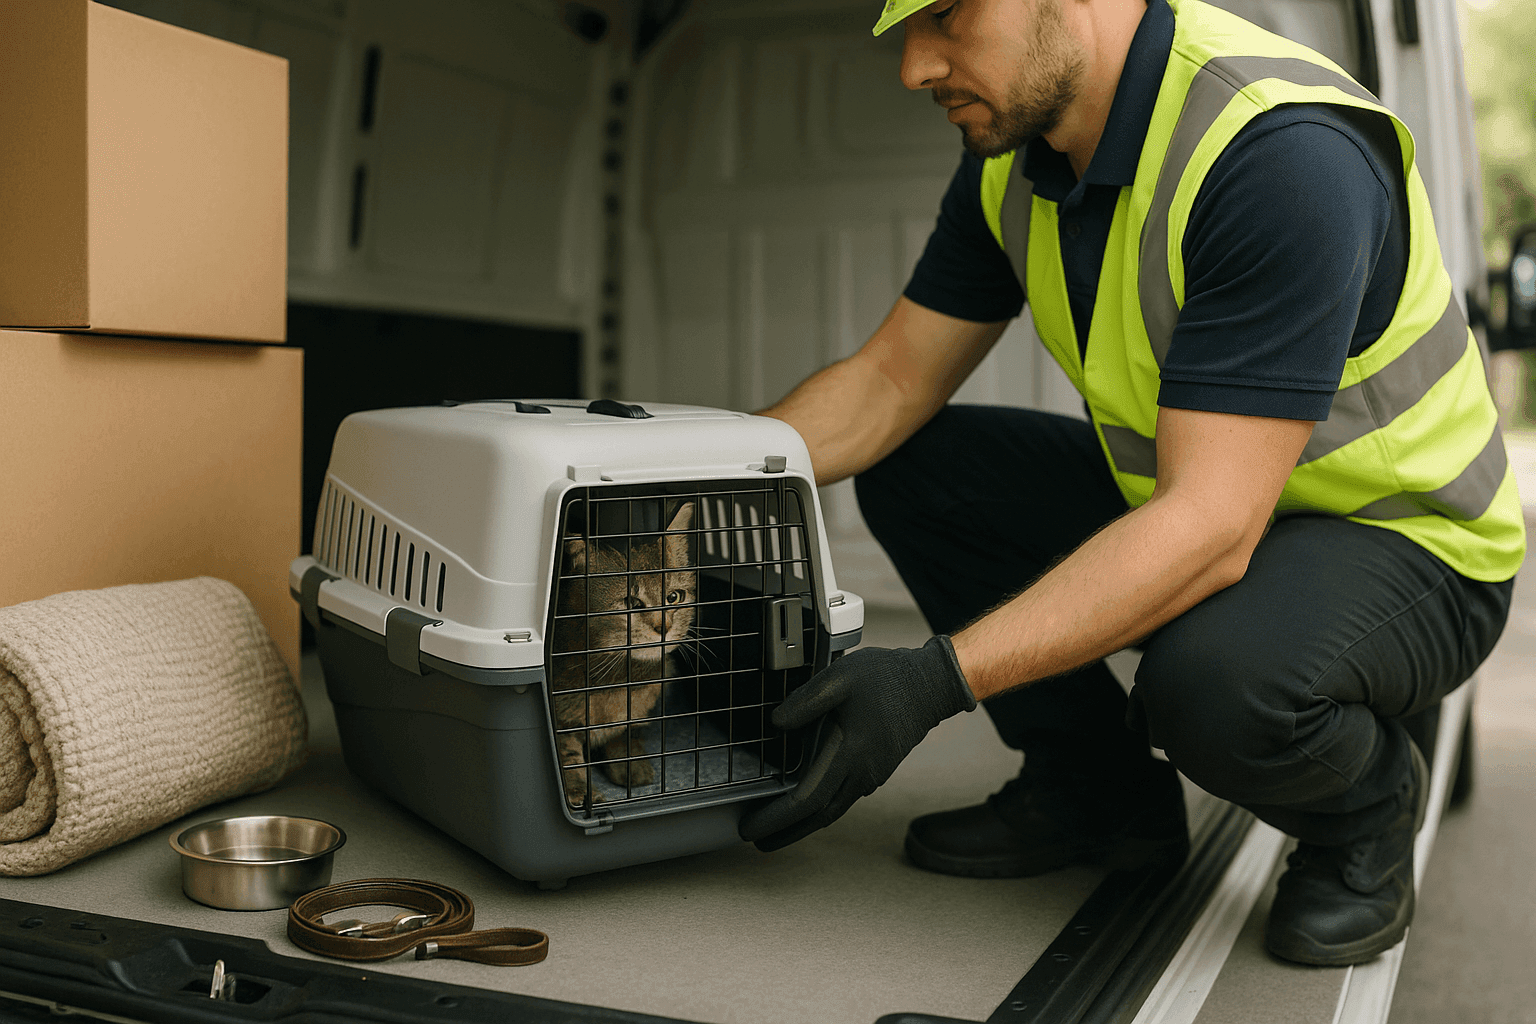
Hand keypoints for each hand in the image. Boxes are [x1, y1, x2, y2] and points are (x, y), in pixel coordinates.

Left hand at [738, 636, 976, 851]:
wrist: (932, 685)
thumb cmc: (887, 678)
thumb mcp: (840, 677)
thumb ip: (806, 701)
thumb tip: (777, 724)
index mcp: (851, 754)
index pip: (807, 801)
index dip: (776, 818)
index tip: (750, 828)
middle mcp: (862, 774)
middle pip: (818, 817)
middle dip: (784, 832)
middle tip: (754, 840)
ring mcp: (871, 775)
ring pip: (832, 811)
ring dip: (802, 824)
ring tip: (775, 828)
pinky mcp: (875, 770)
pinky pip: (842, 798)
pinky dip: (819, 808)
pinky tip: (806, 803)